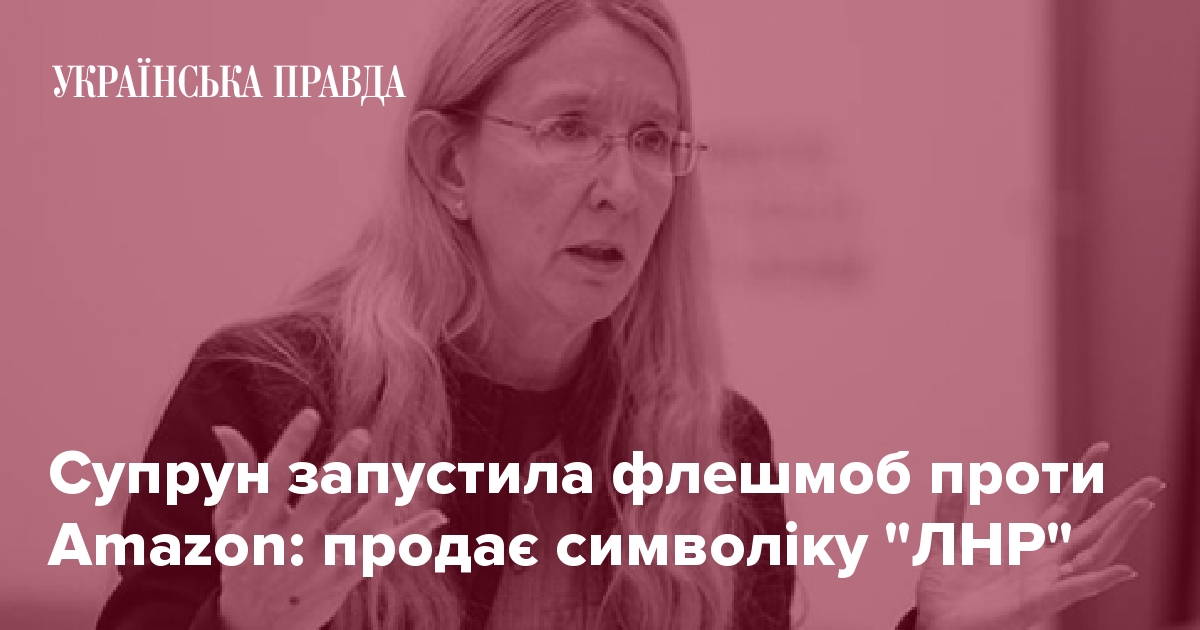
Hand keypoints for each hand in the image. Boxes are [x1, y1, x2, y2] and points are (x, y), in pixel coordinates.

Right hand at [211, 409, 444, 629]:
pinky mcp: (344, 578)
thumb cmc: (245, 559)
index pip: (272, 482)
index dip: (290, 448)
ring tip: (402, 474)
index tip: (310, 414)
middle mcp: (289, 547)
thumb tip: (225, 427)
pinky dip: (410, 535)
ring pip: (357, 532)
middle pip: (318, 504)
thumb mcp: (231, 521)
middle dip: (339, 470)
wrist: (256, 627)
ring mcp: (319, 566)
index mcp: (257, 528)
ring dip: (383, 503)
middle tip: (361, 434)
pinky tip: (436, 516)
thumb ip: (237, 473)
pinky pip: (382, 553)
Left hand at [914, 442, 1163, 629]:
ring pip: (1094, 555)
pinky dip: (1099, 580)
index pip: (1066, 507)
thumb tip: (952, 478)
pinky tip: (1124, 569)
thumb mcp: (946, 543)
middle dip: (1123, 506)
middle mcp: (1045, 565)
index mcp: (1028, 547)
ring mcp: (1045, 584)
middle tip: (1154, 481)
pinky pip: (1074, 591)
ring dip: (1119, 532)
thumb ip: (951, 513)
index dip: (1083, 478)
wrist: (936, 628)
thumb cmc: (946, 595)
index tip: (1100, 447)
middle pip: (1093, 530)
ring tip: (1143, 506)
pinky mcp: (1036, 605)